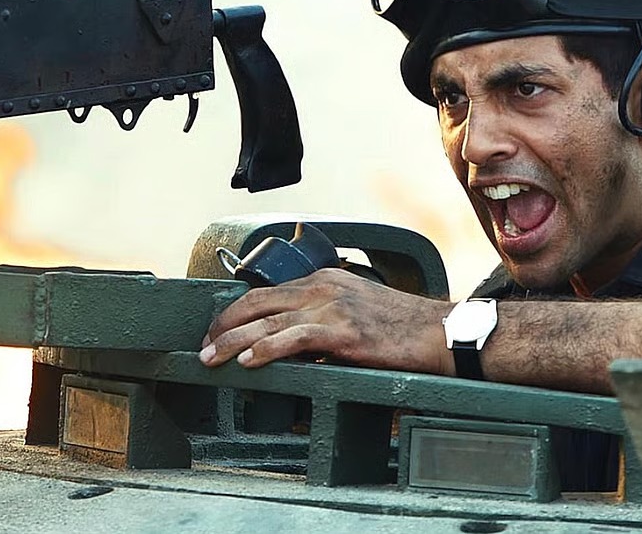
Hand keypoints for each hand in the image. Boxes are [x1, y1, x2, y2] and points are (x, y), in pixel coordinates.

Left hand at [199, 267, 454, 373]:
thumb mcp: (354, 308)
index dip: (234, 313)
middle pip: (256, 303)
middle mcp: (323, 287)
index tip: (216, 331)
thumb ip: (321, 316)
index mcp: (323, 279)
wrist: (439, 332)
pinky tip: (248, 362)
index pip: (265, 293)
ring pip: (267, 322)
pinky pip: (293, 339)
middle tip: (202, 346)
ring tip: (210, 358)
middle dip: (223, 326)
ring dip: (232, 342)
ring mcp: (332, 307)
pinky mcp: (343, 331)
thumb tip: (288, 339)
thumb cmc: (401, 326)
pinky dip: (265, 350)